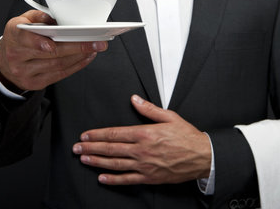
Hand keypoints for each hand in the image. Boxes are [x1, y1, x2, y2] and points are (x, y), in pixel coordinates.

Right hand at [0, 10, 107, 90]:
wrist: (6, 63)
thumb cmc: (19, 39)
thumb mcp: (22, 21)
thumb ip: (37, 16)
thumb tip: (52, 18)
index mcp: (13, 35)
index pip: (23, 37)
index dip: (37, 42)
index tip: (51, 44)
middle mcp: (16, 55)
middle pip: (49, 53)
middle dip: (75, 47)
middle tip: (94, 41)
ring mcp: (25, 72)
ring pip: (57, 65)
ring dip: (79, 56)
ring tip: (93, 47)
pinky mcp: (35, 82)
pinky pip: (59, 75)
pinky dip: (76, 65)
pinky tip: (86, 57)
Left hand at [72, 95, 211, 184]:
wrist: (202, 156)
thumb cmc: (187, 137)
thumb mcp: (169, 116)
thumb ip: (149, 109)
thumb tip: (134, 99)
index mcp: (145, 133)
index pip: (115, 133)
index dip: (97, 134)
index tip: (86, 134)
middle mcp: (142, 150)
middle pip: (111, 149)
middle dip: (91, 147)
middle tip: (77, 147)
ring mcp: (144, 165)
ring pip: (115, 164)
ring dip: (97, 161)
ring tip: (84, 159)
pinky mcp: (149, 177)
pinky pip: (127, 179)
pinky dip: (113, 179)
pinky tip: (102, 178)